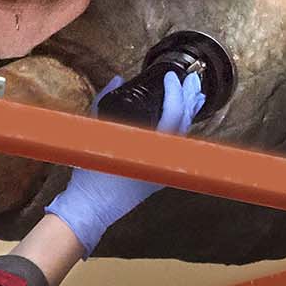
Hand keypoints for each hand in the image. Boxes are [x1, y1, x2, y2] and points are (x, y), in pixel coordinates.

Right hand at [45, 71, 204, 253]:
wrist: (90, 209)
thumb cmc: (92, 176)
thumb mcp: (95, 134)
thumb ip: (104, 103)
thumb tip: (116, 81)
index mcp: (150, 149)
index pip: (173, 115)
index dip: (175, 92)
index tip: (172, 76)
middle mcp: (163, 160)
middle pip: (185, 124)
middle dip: (189, 99)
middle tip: (192, 80)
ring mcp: (164, 169)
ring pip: (184, 136)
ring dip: (189, 113)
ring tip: (194, 95)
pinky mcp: (161, 174)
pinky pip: (177, 146)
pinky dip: (182, 129)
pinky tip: (182, 120)